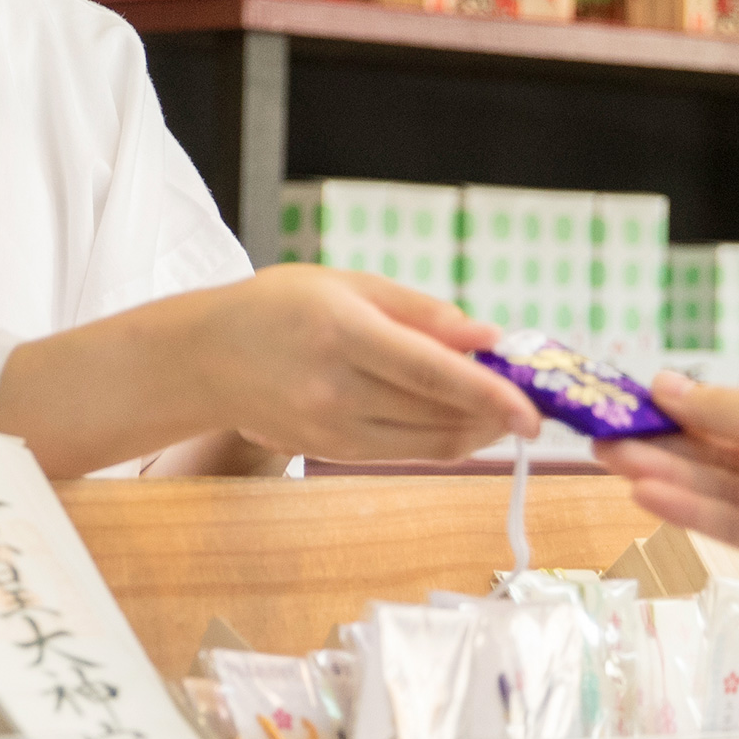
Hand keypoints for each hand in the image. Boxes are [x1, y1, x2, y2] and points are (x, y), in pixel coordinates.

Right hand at [198, 265, 541, 460]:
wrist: (205, 358)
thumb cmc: (280, 307)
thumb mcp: (348, 285)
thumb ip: (422, 312)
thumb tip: (489, 336)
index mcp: (342, 332)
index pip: (431, 372)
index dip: (489, 394)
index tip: (532, 410)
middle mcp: (334, 388)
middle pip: (436, 413)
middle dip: (493, 411)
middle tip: (527, 396)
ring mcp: (329, 428)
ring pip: (427, 443)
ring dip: (474, 430)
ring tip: (499, 408)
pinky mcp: (329, 452)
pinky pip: (404, 453)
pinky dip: (442, 440)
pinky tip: (461, 422)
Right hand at [593, 375, 738, 597]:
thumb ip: (722, 410)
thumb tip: (665, 384)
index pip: (733, 420)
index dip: (682, 413)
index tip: (631, 406)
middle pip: (719, 459)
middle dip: (663, 448)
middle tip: (604, 438)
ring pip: (720, 494)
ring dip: (667, 478)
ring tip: (613, 462)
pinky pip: (734, 529)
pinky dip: (692, 511)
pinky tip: (649, 494)